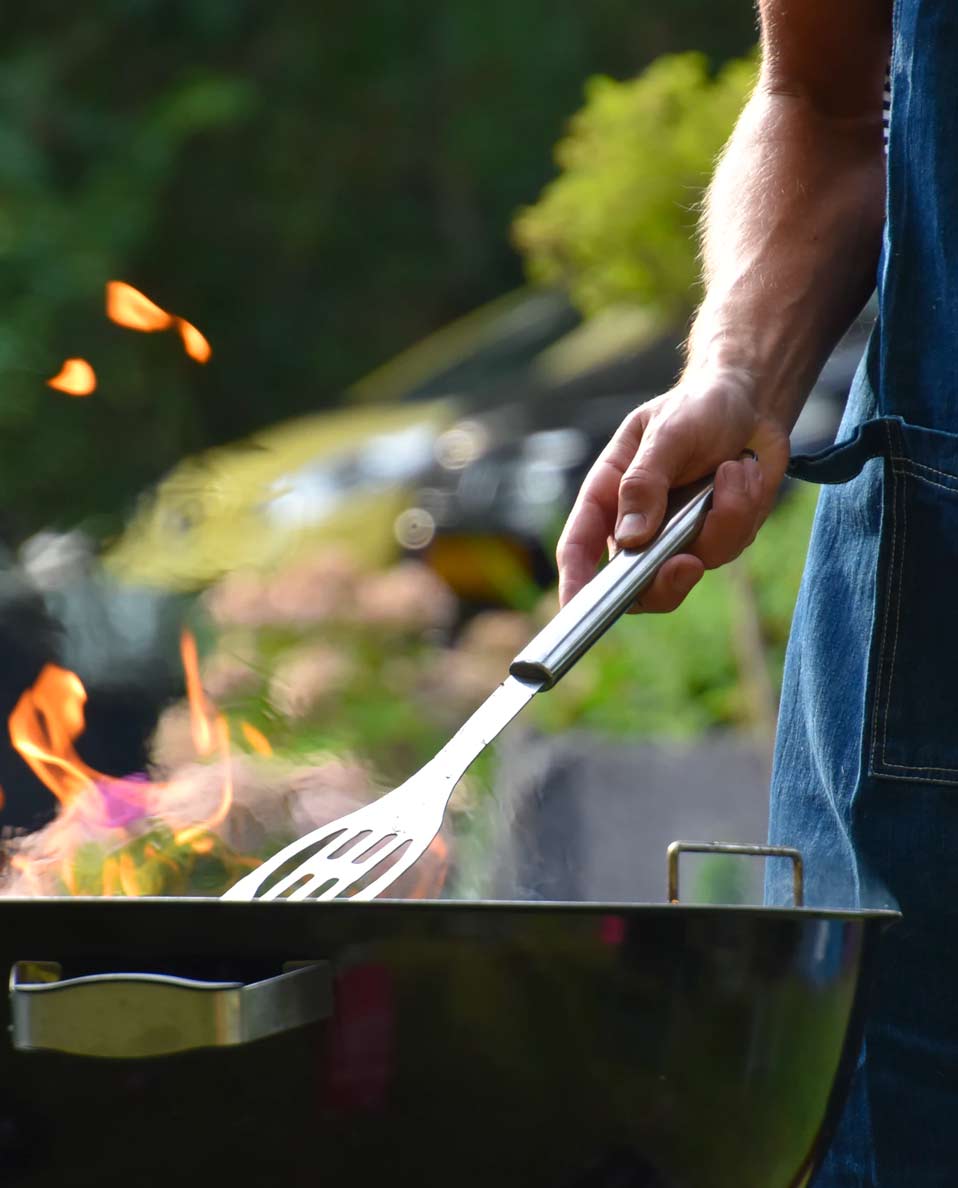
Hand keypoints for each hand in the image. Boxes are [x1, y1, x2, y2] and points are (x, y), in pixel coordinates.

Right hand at [556, 367, 791, 610]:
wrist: (752, 404)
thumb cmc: (696, 409)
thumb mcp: (666, 433)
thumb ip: (645, 482)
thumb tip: (630, 538)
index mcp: (608, 496)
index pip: (579, 548)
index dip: (574, 584)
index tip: (576, 610)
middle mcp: (637, 526)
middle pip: (635, 585)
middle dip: (663, 583)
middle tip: (686, 563)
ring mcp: (677, 537)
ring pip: (692, 566)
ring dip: (722, 519)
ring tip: (733, 469)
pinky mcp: (716, 538)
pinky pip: (730, 545)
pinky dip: (744, 509)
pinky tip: (744, 471)